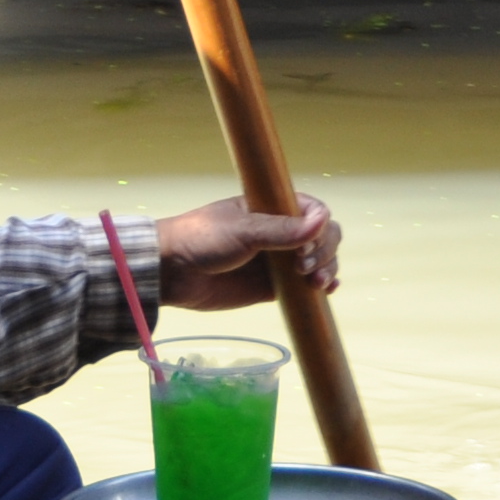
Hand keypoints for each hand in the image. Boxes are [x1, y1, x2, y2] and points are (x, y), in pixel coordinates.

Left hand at [154, 192, 339, 309]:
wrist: (172, 272)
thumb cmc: (203, 238)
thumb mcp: (243, 230)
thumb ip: (282, 229)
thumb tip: (323, 221)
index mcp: (273, 208)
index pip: (314, 212)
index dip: (320, 227)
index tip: (308, 244)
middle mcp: (281, 233)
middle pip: (323, 237)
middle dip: (324, 252)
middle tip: (304, 267)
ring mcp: (278, 261)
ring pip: (319, 262)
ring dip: (326, 269)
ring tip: (316, 283)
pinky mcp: (273, 288)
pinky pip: (304, 286)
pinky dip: (321, 287)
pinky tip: (327, 291)